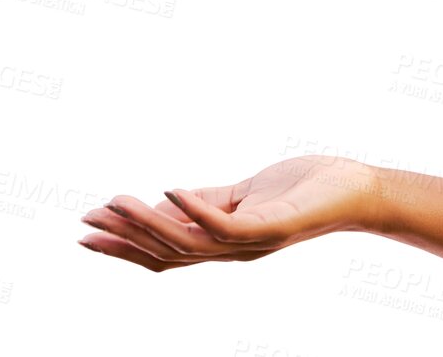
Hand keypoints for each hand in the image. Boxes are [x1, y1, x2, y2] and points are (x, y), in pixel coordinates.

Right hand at [77, 154, 382, 271]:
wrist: (356, 190)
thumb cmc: (303, 189)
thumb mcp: (243, 194)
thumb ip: (206, 200)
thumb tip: (163, 200)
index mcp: (222, 244)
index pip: (164, 252)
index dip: (124, 246)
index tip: (86, 232)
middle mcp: (231, 251)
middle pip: (167, 253)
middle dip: (124, 240)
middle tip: (87, 223)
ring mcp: (250, 243)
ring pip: (187, 242)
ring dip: (147, 222)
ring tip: (116, 201)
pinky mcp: (271, 227)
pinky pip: (225, 226)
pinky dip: (194, 210)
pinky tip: (170, 189)